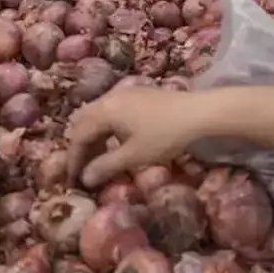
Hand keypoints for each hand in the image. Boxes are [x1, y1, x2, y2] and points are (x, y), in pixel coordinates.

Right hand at [67, 87, 201, 187]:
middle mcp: (110, 97)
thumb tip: (85, 178)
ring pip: (98, 115)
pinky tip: (117, 142)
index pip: (79, 135)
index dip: (74, 159)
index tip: (73, 179)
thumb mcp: (134, 155)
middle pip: (85, 121)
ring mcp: (125, 93)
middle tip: (83, 168)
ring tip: (99, 158)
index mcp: (105, 110)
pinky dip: (107, 128)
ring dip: (95, 136)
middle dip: (81, 146)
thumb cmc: (165, 135)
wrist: (199, 112)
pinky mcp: (139, 95)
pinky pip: (112, 111)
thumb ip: (106, 166)